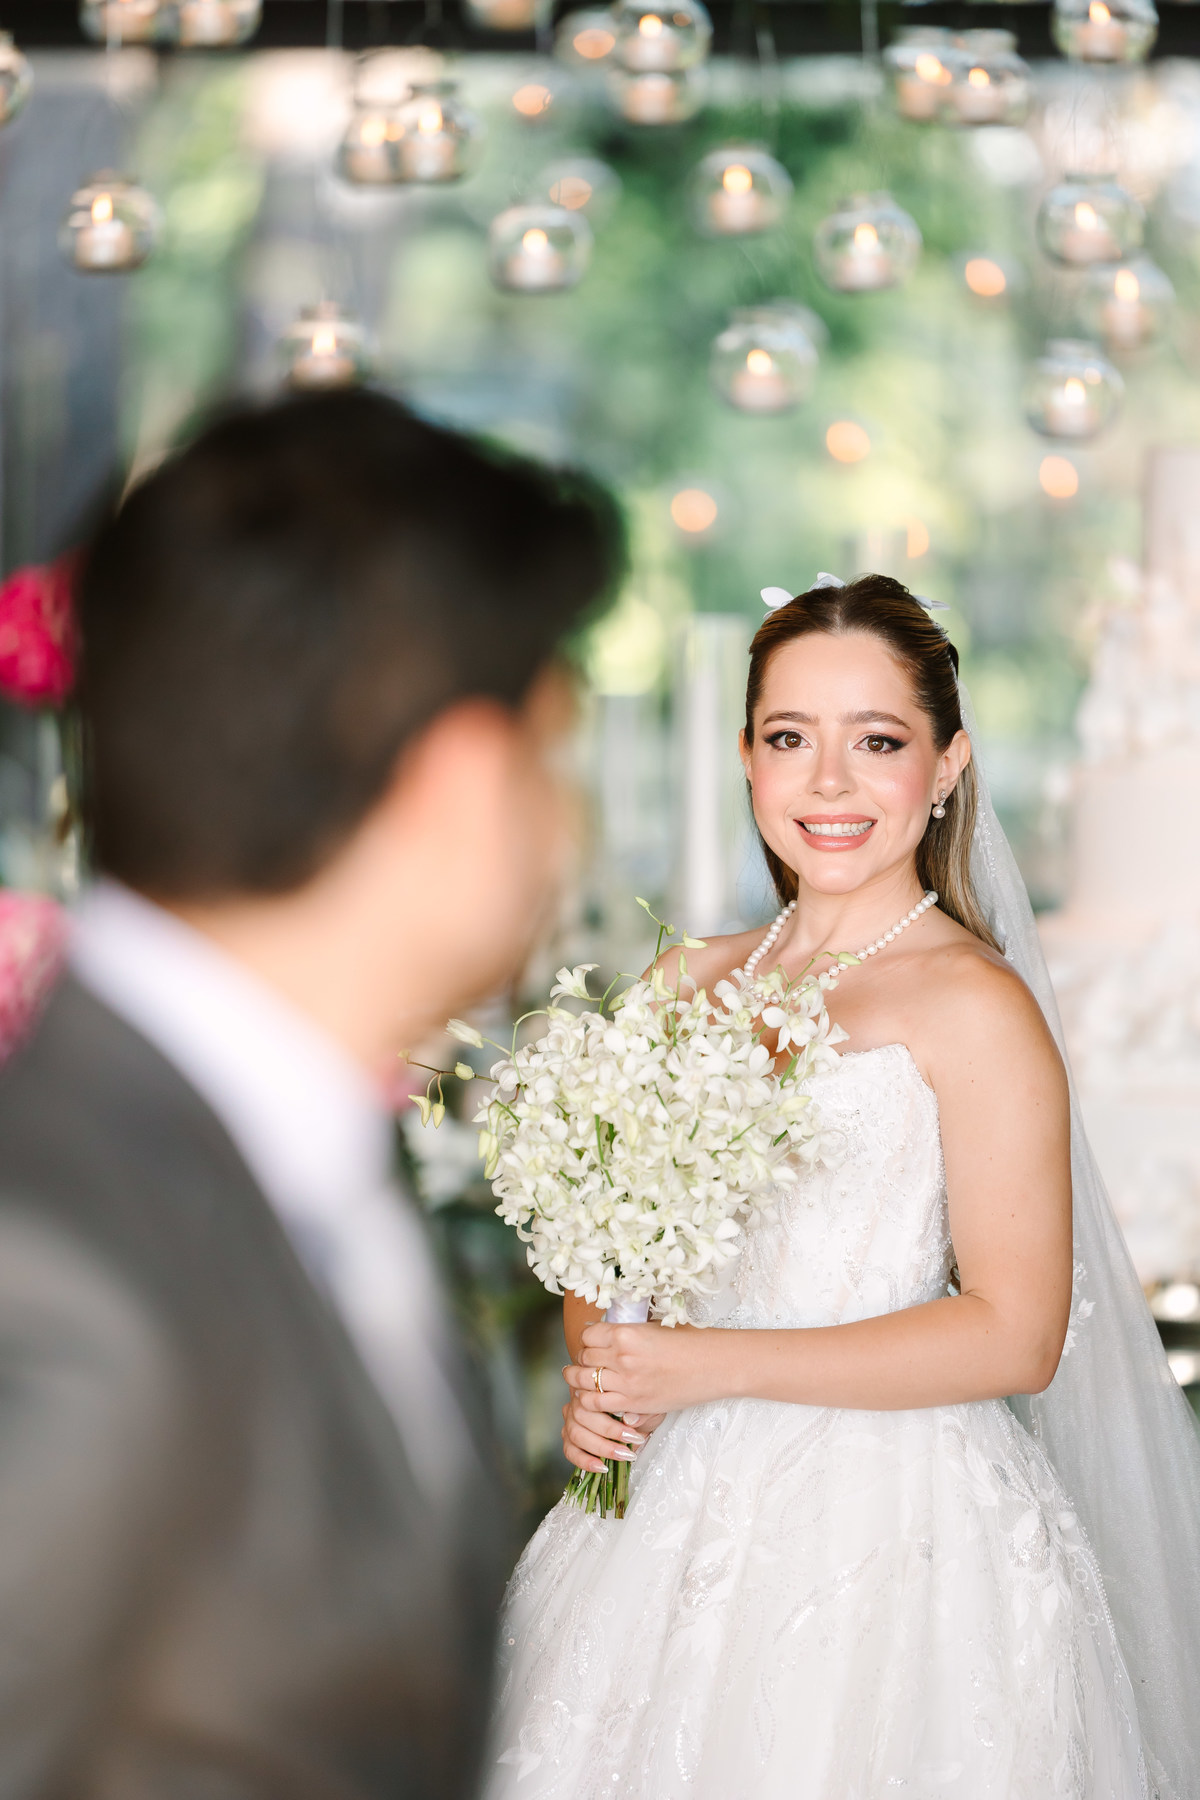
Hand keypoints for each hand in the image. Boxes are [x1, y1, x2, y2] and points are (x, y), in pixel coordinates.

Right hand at [560, 1388, 665, 1473]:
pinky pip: (570, 1451)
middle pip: (581, 1415)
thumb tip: (629, 1420)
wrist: (639, 1413)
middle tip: (630, 1445)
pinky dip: (585, 1461)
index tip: (633, 1433)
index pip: (593, 1399)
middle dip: (608, 1433)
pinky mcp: (569, 1437)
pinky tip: (601, 1467)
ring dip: (600, 1448)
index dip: (612, 1419)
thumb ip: (640, 1411)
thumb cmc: (640, 1406)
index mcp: (594, 1386)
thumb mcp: (647, 1406)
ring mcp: (571, 1418)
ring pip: (576, 1434)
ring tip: (622, 1455)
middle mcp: (578, 1399)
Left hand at [563, 1320, 731, 1432]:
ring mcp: (626, 1382)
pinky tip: (592, 1396)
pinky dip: (589, 1400)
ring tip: (578, 1378)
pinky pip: (596, 1403)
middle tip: (585, 1362)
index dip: (587, 1339)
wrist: (713, 1365)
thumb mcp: (654, 1327)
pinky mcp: (633, 1403)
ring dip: (578, 1380)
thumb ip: (627, 1332)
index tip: (590, 1343)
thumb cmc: (688, 1341)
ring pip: (583, 1382)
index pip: (587, 1334)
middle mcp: (622, 1356)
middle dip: (582, 1359)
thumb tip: (601, 1333)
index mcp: (626, 1332)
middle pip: (584, 1357)